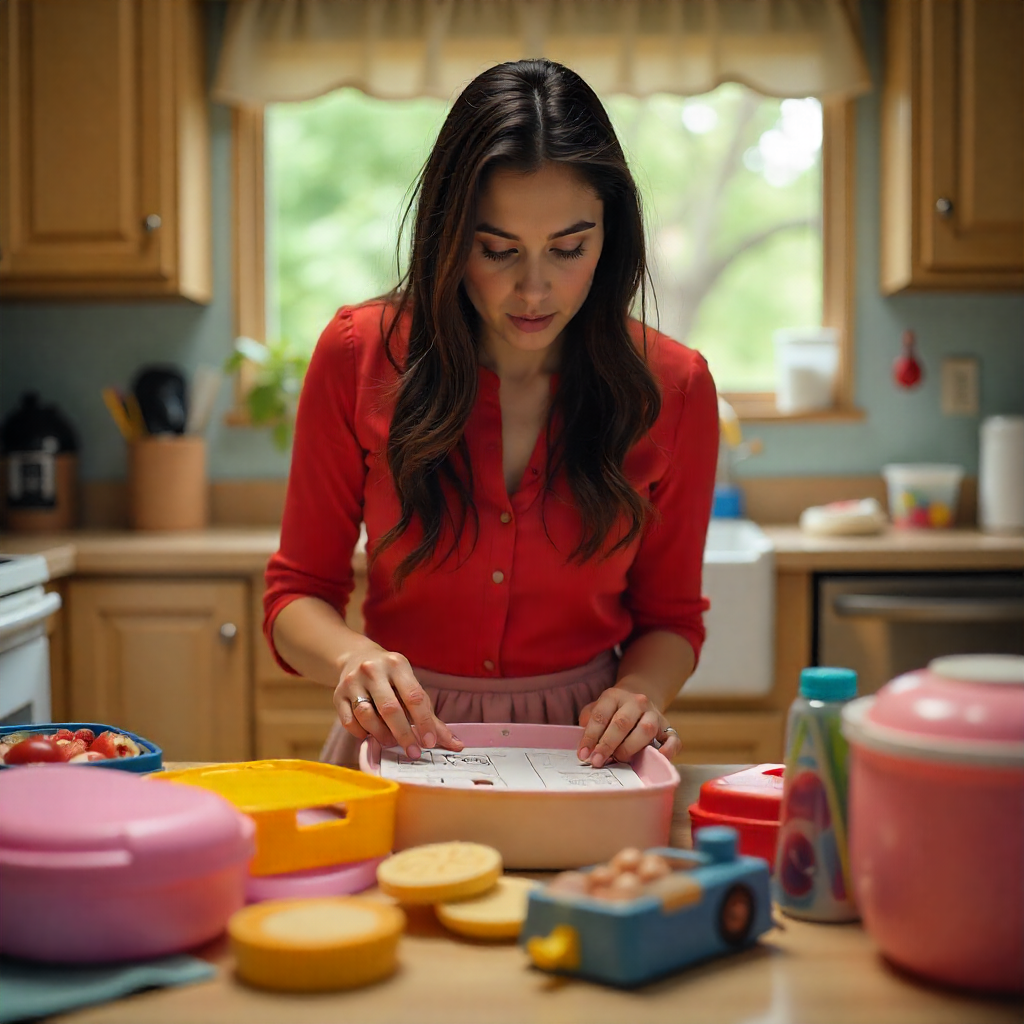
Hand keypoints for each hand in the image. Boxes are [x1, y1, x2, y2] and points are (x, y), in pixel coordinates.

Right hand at [334, 645, 463, 759]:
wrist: (355, 657)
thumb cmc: (391, 678)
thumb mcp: (411, 686)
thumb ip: (431, 717)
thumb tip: (456, 745)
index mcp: (397, 664)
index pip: (413, 696)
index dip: (423, 722)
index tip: (430, 742)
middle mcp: (373, 670)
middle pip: (390, 708)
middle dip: (404, 734)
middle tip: (413, 752)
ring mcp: (352, 681)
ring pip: (366, 715)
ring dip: (381, 734)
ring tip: (391, 742)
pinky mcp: (337, 695)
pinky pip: (348, 721)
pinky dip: (361, 733)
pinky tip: (371, 735)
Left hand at [576, 686, 680, 766]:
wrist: (638, 699)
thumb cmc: (612, 711)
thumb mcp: (596, 708)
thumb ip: (588, 722)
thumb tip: (586, 745)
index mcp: (614, 696)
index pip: (601, 716)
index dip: (590, 736)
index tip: (583, 754)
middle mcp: (636, 702)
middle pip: (622, 723)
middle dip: (607, 744)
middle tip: (597, 761)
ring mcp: (654, 714)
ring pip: (645, 729)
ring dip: (630, 748)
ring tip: (619, 759)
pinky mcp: (668, 727)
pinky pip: (673, 739)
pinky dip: (668, 750)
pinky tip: (657, 757)